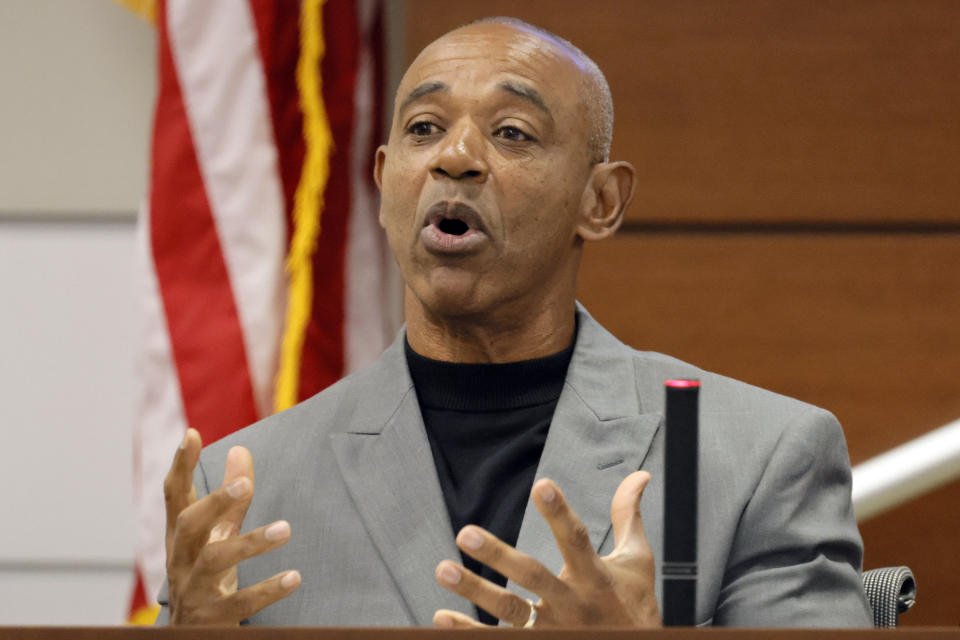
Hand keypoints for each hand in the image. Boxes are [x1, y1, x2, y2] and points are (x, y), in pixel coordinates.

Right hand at [163, 428, 300, 623]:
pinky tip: (294, 577)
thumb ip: (231, 498)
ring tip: (286, 529)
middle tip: (246, 483)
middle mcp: (181, 560)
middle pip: (189, 524)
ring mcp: (194, 590)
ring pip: (214, 561)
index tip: (191, 434)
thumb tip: (240, 449)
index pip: (175, 496)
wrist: (190, 637)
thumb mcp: (217, 536)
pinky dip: (267, 590)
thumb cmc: (206, 577)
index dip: (180, 465)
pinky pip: (239, 603)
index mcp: (182, 537)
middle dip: (215, 501)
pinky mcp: (213, 619)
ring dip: (250, 543)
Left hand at [432, 471, 660, 627]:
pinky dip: (468, 632)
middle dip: (498, 556)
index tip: (542, 485)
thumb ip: (628, 517)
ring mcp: (553, 630)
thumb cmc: (635, 607)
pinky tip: (441, 616)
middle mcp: (572, 604)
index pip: (576, 539)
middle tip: (465, 533)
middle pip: (532, 577)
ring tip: (444, 570)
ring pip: (510, 611)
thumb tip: (638, 476)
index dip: (560, 513)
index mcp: (596, 577)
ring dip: (474, 591)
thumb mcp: (637, 562)